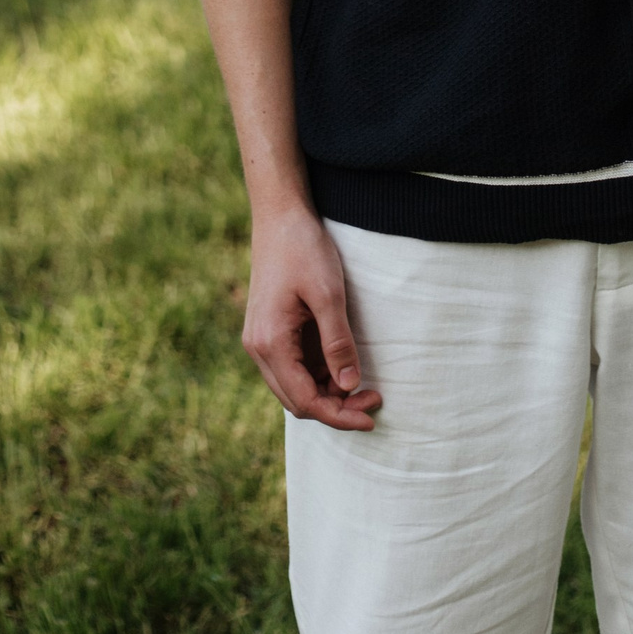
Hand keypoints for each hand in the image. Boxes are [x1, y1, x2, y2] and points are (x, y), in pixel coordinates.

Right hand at [241, 206, 381, 428]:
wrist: (279, 216)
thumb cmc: (304, 249)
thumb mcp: (328, 294)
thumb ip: (337, 342)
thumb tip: (350, 386)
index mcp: (269, 343)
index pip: (304, 400)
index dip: (338, 415)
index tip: (371, 418)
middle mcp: (258, 349)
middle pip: (296, 401)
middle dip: (335, 408)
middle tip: (374, 401)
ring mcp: (261, 340)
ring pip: (294, 387)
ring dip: (327, 393)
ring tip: (364, 386)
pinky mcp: (270, 331)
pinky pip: (293, 367)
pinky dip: (318, 375)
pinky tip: (343, 367)